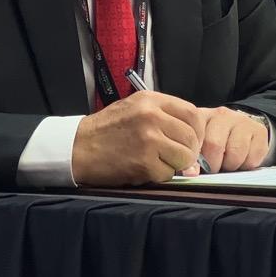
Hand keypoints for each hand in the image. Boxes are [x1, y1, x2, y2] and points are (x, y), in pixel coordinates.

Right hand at [72, 90, 208, 185]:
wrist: (77, 147)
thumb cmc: (107, 129)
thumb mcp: (135, 107)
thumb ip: (164, 115)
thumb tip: (193, 134)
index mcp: (151, 100)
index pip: (192, 113)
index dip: (197, 130)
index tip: (192, 140)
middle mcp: (152, 117)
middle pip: (191, 137)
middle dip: (189, 151)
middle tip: (178, 157)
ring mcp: (149, 140)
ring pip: (184, 157)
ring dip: (175, 165)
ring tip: (159, 162)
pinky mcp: (143, 163)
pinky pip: (167, 174)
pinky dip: (160, 176)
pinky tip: (145, 169)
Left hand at [179, 107, 269, 176]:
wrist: (241, 130)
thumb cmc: (215, 141)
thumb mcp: (199, 144)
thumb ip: (192, 157)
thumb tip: (191, 172)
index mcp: (201, 117)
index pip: (194, 136)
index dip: (194, 156)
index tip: (196, 167)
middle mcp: (221, 115)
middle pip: (214, 145)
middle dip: (213, 165)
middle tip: (214, 168)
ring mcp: (242, 121)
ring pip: (235, 154)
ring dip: (231, 166)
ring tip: (228, 162)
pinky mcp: (260, 131)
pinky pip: (252, 158)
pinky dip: (246, 166)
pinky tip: (242, 159)